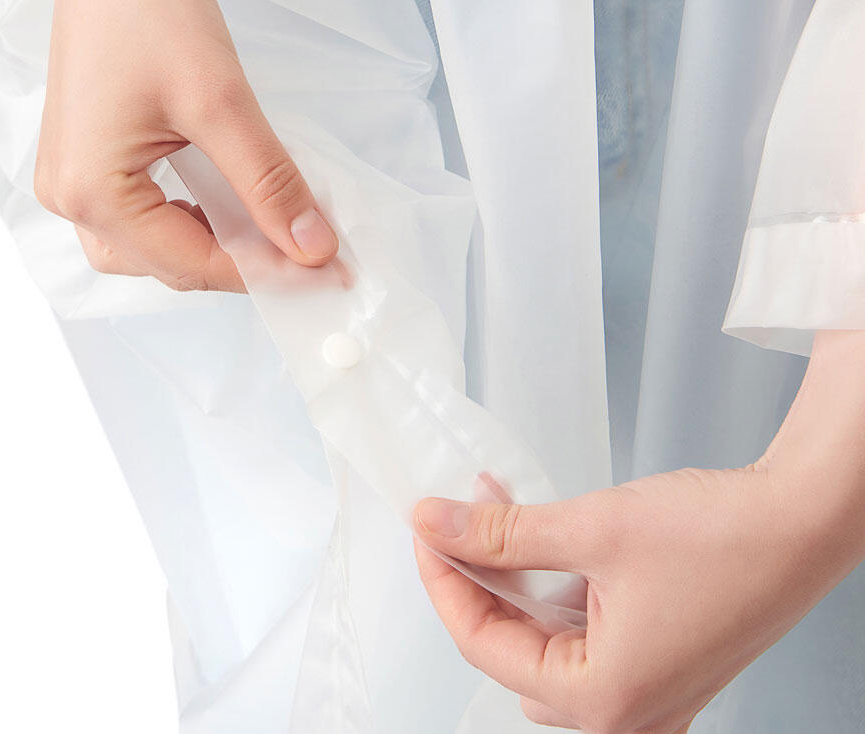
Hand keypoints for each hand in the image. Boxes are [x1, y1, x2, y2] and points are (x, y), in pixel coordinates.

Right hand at [33, 0, 337, 292]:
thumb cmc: (143, 8)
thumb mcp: (221, 103)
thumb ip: (268, 183)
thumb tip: (310, 246)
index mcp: (92, 193)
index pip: (193, 265)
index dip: (265, 275)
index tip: (321, 273)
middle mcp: (71, 198)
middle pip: (170, 267)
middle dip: (241, 265)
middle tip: (303, 253)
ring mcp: (73, 182)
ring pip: (153, 251)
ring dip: (212, 248)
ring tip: (265, 230)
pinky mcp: (86, 163)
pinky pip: (141, 220)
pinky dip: (189, 223)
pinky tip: (224, 206)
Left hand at [414, 330, 864, 732]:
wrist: (805, 520)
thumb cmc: (723, 536)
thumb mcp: (591, 529)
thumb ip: (502, 534)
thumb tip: (436, 525)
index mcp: (603, 698)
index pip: (482, 643)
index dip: (444, 579)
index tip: (426, 530)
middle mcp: (626, 713)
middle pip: (510, 648)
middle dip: (479, 579)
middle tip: (459, 523)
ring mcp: (647, 693)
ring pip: (543, 644)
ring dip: (516, 582)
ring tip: (502, 518)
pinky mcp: (660, 664)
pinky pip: (583, 640)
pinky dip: (554, 593)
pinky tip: (546, 544)